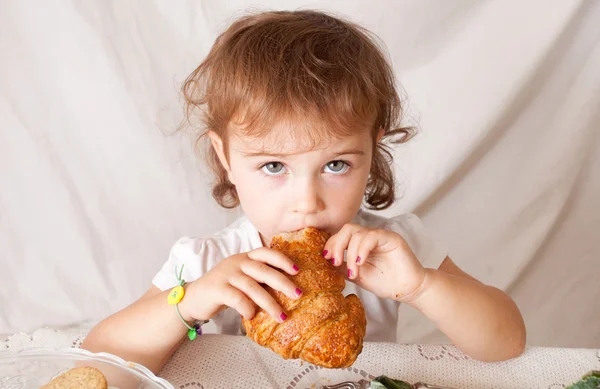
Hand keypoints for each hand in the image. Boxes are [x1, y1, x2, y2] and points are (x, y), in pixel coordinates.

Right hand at [179, 248, 302, 322]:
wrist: (193, 298)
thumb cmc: (223, 289)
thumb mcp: (241, 278)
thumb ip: (258, 278)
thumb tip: (287, 288)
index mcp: (244, 257)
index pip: (265, 253)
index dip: (282, 260)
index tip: (297, 270)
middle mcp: (236, 263)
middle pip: (263, 270)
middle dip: (283, 282)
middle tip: (298, 294)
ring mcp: (226, 275)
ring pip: (253, 287)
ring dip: (270, 303)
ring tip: (281, 316)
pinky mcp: (217, 288)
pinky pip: (237, 298)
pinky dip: (248, 308)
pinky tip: (252, 316)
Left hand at [323, 223, 426, 301]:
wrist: (408, 290)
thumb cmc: (385, 283)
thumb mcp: (357, 275)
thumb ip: (342, 267)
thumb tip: (325, 261)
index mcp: (360, 244)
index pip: (341, 236)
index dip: (331, 244)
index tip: (326, 258)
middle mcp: (369, 237)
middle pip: (347, 229)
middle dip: (336, 244)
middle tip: (335, 261)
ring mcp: (380, 236)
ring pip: (357, 233)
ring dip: (350, 253)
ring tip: (353, 271)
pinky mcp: (391, 238)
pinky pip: (371, 236)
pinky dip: (362, 249)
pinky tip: (360, 262)